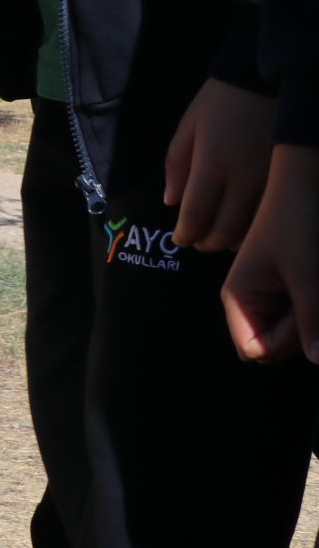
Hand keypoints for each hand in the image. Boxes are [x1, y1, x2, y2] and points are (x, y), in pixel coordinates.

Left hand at [164, 77, 274, 250]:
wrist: (269, 77)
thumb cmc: (222, 100)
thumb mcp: (189, 126)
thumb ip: (177, 165)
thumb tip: (171, 202)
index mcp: (212, 164)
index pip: (196, 215)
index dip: (186, 234)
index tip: (179, 240)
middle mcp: (244, 178)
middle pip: (225, 229)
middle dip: (207, 243)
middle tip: (197, 243)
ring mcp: (271, 180)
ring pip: (253, 228)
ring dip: (233, 240)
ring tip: (220, 238)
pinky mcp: (290, 178)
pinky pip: (272, 214)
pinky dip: (258, 227)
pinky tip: (248, 227)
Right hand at [223, 145, 318, 361]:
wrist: (307, 186)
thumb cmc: (299, 223)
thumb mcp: (307, 275)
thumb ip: (311, 322)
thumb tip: (318, 361)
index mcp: (238, 298)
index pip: (254, 350)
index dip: (285, 341)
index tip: (304, 309)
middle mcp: (249, 303)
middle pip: (274, 346)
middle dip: (303, 332)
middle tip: (315, 293)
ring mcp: (270, 299)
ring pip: (294, 335)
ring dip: (314, 319)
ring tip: (317, 285)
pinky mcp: (289, 292)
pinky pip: (303, 319)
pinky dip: (316, 309)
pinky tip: (318, 285)